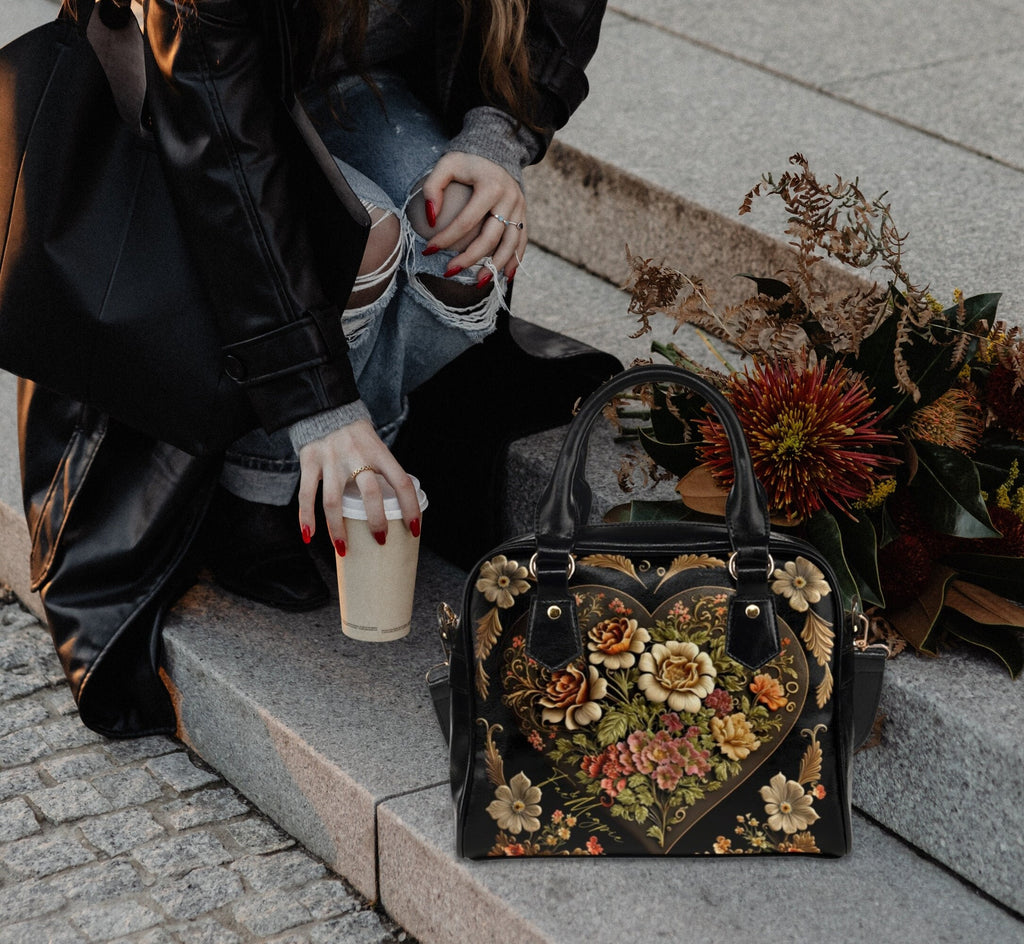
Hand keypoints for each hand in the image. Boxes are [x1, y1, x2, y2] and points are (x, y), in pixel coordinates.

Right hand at [296, 419, 421, 553]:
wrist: (324, 406)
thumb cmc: (356, 434)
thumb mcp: (376, 445)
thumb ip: (383, 469)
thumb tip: (396, 501)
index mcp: (379, 452)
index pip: (402, 482)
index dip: (410, 507)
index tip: (414, 528)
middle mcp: (357, 456)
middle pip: (370, 494)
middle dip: (377, 522)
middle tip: (381, 541)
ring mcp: (331, 459)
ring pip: (333, 502)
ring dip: (338, 529)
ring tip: (344, 549)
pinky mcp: (310, 461)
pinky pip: (307, 494)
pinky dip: (306, 517)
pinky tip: (309, 535)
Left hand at [420, 151, 526, 276]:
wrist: (499, 150)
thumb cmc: (468, 160)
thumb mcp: (447, 164)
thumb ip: (433, 187)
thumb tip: (431, 218)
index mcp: (491, 186)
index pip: (466, 220)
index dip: (446, 238)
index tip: (429, 249)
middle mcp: (510, 199)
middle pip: (490, 237)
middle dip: (470, 258)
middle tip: (450, 271)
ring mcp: (520, 208)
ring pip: (510, 244)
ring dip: (495, 266)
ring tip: (478, 282)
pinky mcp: (524, 215)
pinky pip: (521, 242)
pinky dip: (514, 260)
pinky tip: (505, 277)